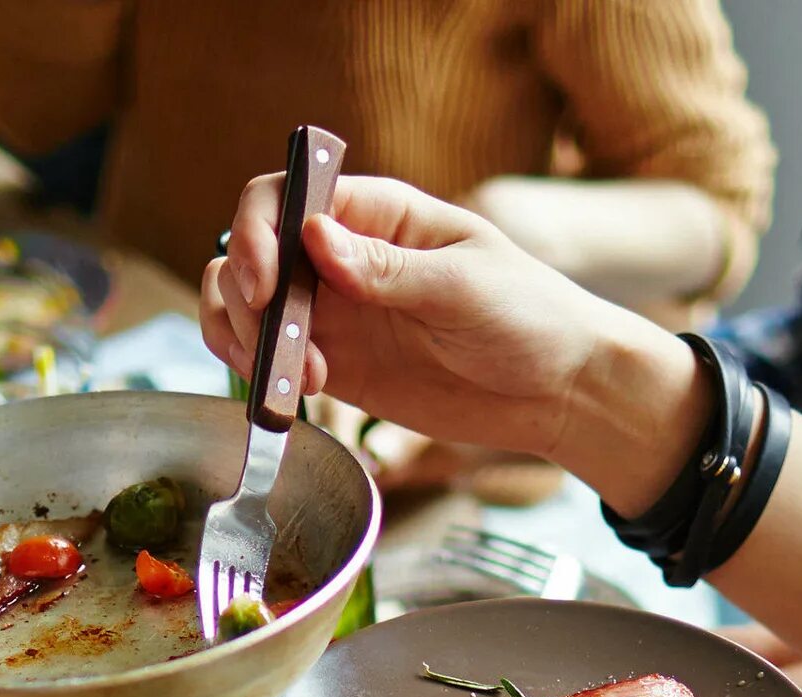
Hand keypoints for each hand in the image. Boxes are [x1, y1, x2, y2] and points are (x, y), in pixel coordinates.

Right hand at [200, 174, 698, 507]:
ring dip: (243, 335)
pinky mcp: (338, 367)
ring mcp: (335, 313)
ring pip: (248, 306)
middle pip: (250, 252)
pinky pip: (273, 361)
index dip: (257, 232)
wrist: (559, 391)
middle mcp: (343, 257)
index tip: (267, 282)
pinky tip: (296, 394)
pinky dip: (261, 375)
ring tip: (291, 375)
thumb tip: (313, 236)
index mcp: (376, 214)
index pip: (285, 198)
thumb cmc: (529, 317)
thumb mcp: (462, 286)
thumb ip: (386, 269)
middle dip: (242, 292)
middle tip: (274, 339)